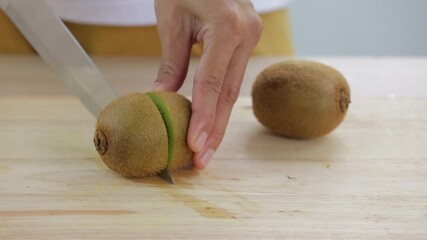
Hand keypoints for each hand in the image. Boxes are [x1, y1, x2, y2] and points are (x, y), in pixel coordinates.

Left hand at [153, 0, 262, 168]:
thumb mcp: (171, 19)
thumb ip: (171, 63)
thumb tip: (162, 100)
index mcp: (228, 26)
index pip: (212, 82)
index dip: (203, 116)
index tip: (194, 144)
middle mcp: (247, 34)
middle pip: (227, 93)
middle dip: (213, 129)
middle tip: (201, 160)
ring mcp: (251, 38)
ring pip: (232, 90)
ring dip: (218, 121)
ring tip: (205, 149)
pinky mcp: (247, 41)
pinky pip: (232, 78)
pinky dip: (220, 103)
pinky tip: (211, 122)